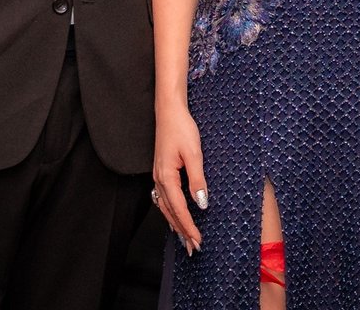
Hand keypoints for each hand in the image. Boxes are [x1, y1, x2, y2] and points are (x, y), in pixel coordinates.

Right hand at [153, 104, 207, 253]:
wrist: (169, 111)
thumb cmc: (181, 129)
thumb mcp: (194, 154)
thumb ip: (197, 179)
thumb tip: (201, 203)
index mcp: (166, 177)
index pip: (179, 209)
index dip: (189, 227)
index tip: (197, 241)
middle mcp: (159, 180)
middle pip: (170, 213)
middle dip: (182, 231)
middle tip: (192, 248)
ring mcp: (158, 176)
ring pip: (165, 208)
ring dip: (175, 224)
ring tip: (185, 238)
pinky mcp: (161, 172)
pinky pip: (164, 199)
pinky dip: (171, 212)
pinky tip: (176, 216)